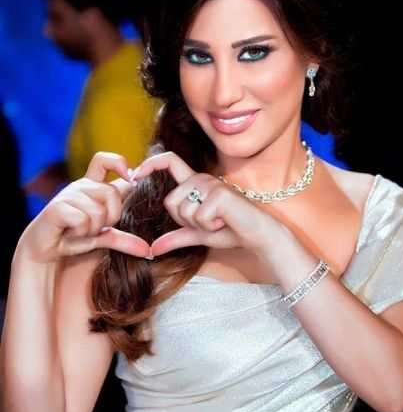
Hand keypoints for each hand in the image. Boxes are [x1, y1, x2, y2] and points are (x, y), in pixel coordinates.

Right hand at [18, 152, 149, 262]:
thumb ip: (124, 239)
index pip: (104, 160)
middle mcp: (80, 186)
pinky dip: (81, 233)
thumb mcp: (102, 237)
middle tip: (96, 228)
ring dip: (93, 229)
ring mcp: (67, 195)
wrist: (44, 250)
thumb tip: (148, 251)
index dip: (120, 163)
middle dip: (111, 217)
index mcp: (91, 186)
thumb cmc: (73, 238)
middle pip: (111, 193)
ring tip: (80, 232)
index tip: (131, 178)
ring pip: (98, 211)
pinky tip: (71, 234)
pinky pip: (82, 220)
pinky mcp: (57, 207)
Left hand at [131, 151, 287, 257]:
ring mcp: (211, 184)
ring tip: (219, 220)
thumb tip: (152, 250)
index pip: (169, 161)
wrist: (257, 234)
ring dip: (200, 225)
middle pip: (170, 201)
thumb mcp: (198, 234)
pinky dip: (211, 226)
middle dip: (184, 220)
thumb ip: (176, 237)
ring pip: (184, 211)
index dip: (150, 163)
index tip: (135, 174)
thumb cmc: (230, 230)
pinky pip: (200, 217)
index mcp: (194, 183)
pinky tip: (225, 221)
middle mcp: (201, 179)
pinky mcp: (220, 194)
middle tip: (208, 221)